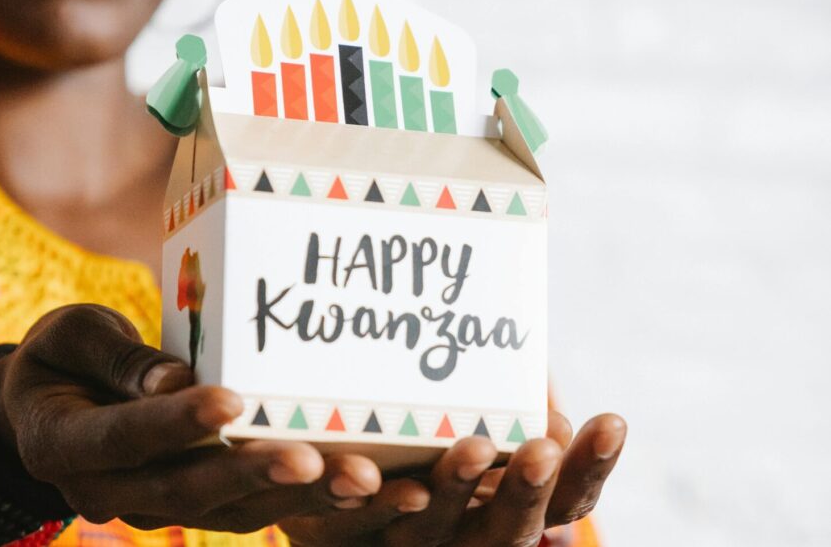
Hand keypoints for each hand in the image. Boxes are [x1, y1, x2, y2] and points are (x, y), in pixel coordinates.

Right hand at [0, 304, 381, 531]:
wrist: (50, 402)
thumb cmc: (63, 354)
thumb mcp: (72, 335)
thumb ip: (119, 357)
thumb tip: (175, 381)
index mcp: (62, 444)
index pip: (125, 438)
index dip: (177, 423)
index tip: (231, 400)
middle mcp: (106, 489)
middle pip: (186, 490)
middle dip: (254, 473)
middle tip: (314, 459)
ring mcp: (151, 504)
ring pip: (227, 510)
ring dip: (297, 498)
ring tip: (361, 480)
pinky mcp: (192, 502)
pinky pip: (247, 508)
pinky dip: (303, 501)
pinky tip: (358, 489)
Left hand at [279, 411, 625, 545]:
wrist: (330, 471)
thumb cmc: (428, 435)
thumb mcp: (480, 413)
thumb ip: (512, 407)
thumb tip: (548, 411)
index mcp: (508, 506)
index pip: (564, 498)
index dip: (590, 467)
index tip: (612, 421)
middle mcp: (466, 533)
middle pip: (509, 529)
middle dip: (528, 489)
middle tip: (542, 447)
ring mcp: (407, 538)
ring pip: (434, 529)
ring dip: (454, 490)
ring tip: (473, 448)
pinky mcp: (342, 531)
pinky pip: (354, 520)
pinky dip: (365, 496)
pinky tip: (366, 471)